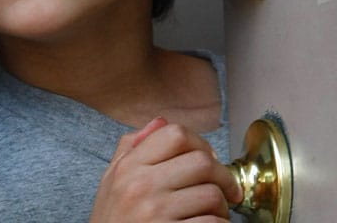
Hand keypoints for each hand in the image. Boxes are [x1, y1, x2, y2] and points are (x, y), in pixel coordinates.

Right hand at [90, 118, 241, 221]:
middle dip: (222, 176)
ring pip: (211, 194)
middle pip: (202, 161)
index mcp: (129, 166)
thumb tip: (161, 122)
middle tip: (225, 189)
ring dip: (222, 207)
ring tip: (214, 213)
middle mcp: (141, 185)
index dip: (201, 143)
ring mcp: (155, 212)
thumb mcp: (111, 180)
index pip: (175, 134)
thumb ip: (132, 148)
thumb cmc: (112, 221)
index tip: (210, 158)